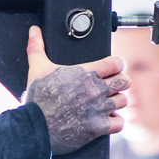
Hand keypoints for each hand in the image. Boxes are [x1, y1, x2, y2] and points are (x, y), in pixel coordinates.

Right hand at [24, 25, 128, 154]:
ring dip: (116, 102)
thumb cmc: (37, 99)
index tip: (111, 69)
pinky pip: (120, 123)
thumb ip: (37, 47)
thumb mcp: (36, 69)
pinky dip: (115, 122)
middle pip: (125, 81)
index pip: (117, 62)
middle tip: (110, 87)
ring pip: (123, 101)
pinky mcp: (98, 127)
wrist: (35, 127)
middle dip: (119, 83)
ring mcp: (99, 109)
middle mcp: (96, 90)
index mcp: (86, 73)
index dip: (116, 65)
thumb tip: (34, 31)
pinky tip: (106, 120)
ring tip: (106, 104)